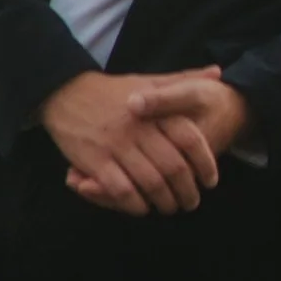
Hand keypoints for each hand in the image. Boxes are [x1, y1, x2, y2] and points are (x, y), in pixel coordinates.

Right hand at [40, 68, 250, 217]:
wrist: (64, 92)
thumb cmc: (111, 91)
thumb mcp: (147, 80)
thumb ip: (182, 80)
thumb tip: (217, 73)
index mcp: (154, 108)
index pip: (190, 139)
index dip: (205, 164)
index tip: (211, 181)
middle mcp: (138, 127)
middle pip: (174, 167)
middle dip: (187, 191)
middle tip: (191, 203)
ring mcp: (115, 145)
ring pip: (151, 182)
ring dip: (164, 202)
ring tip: (170, 208)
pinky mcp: (94, 160)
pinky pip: (121, 190)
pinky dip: (135, 204)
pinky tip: (141, 207)